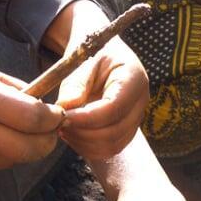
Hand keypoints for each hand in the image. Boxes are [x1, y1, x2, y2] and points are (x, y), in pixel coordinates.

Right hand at [0, 32, 64, 175]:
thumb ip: (17, 91)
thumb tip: (45, 108)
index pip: (34, 118)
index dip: (53, 119)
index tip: (57, 115)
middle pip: (28, 150)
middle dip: (47, 142)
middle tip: (49, 133)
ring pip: (10, 162)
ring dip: (22, 150)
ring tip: (17, 133)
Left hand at [56, 37, 148, 161]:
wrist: (102, 51)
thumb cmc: (92, 52)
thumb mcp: (82, 60)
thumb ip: (75, 84)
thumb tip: (66, 108)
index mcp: (134, 78)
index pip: (113, 108)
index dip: (86, 118)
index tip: (62, 117)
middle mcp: (141, 101)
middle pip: (114, 132)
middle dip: (83, 133)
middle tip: (58, 124)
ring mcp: (136, 118)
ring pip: (112, 146)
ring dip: (84, 143)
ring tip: (64, 128)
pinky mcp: (126, 130)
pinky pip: (110, 149)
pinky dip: (88, 147)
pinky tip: (73, 133)